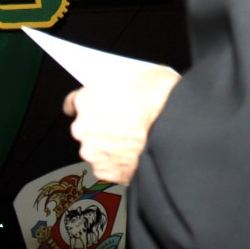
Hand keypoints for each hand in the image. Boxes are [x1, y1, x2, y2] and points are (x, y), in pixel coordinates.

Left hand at [62, 66, 179, 184]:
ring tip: (134, 142)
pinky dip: (118, 164)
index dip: (87, 106)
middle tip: (124, 125)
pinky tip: (136, 156)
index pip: (73, 103)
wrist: (176, 132)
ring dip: (109, 147)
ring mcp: (93, 152)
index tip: (92, 109)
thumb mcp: (144, 76)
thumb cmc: (162, 101)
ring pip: (96, 150)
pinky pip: (108, 168)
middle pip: (86, 129)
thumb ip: (123, 86)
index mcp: (87, 100)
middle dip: (101, 127)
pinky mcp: (105, 172)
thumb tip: (127, 89)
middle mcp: (83, 128)